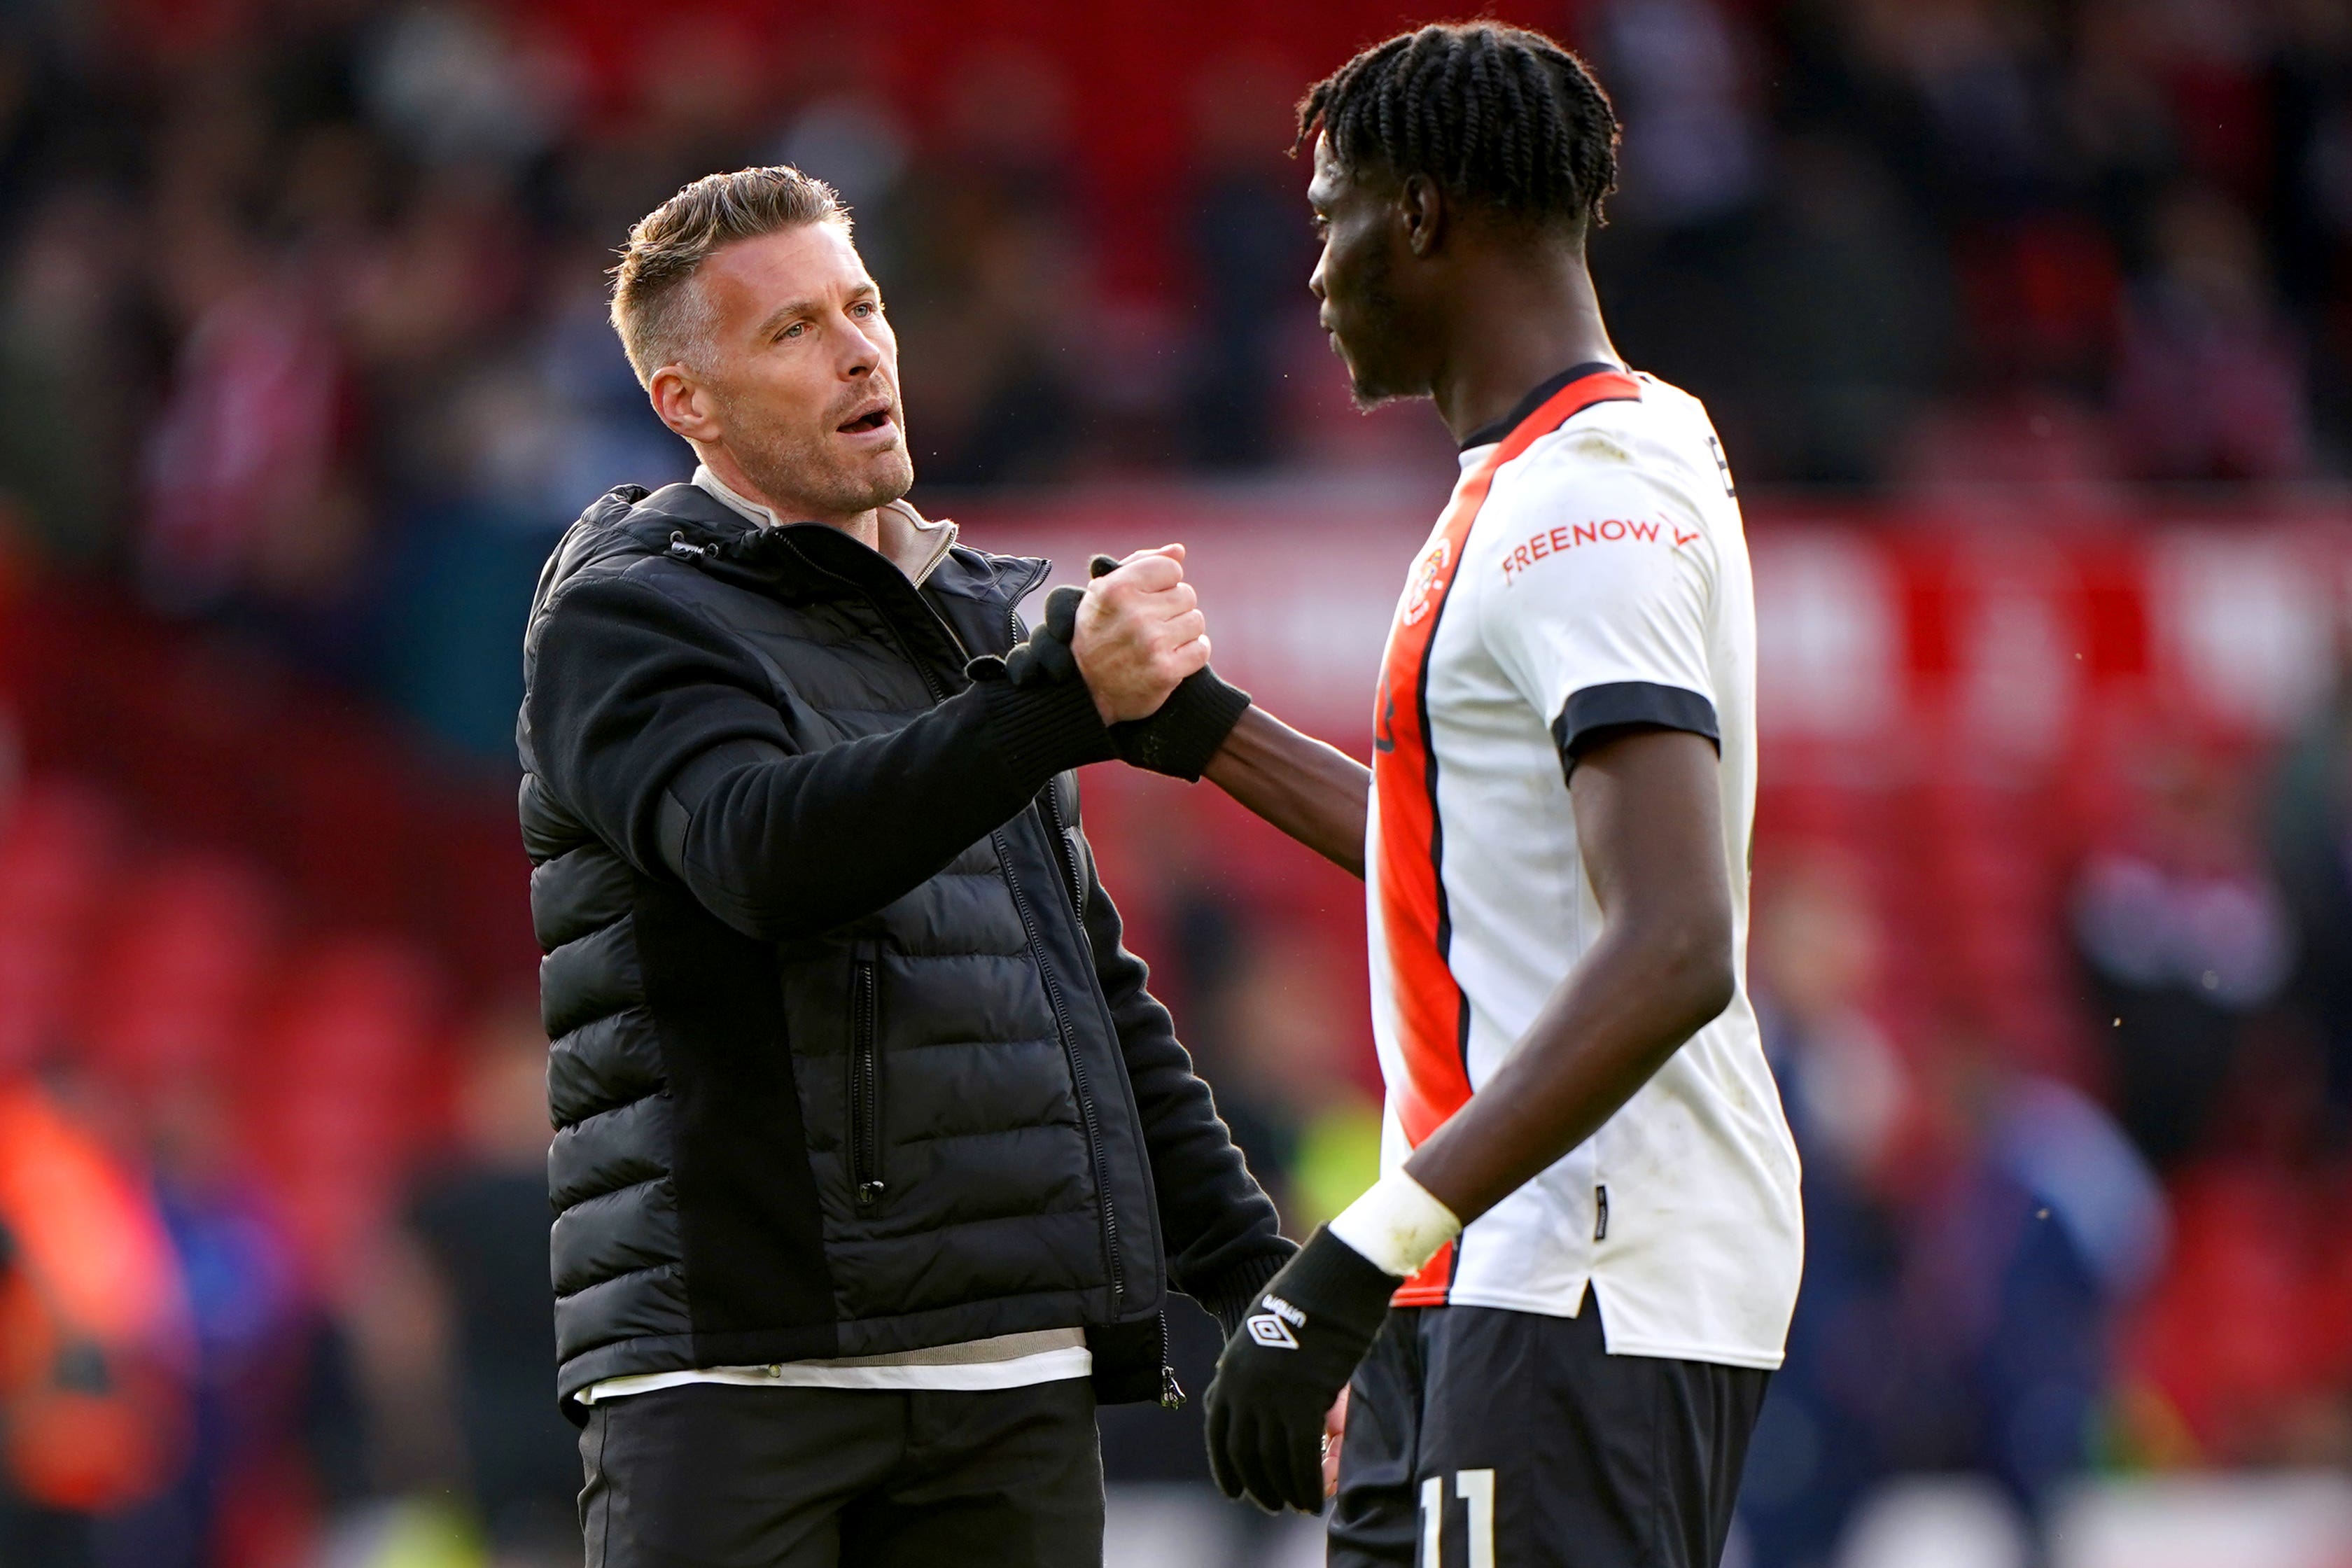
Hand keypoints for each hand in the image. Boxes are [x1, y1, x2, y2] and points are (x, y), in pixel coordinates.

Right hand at [1071, 544, 1209, 724]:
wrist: (1084, 691)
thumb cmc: (1097, 634)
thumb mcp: (1104, 592)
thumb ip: (1140, 564)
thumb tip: (1179, 550)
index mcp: (1116, 589)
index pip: (1171, 567)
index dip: (1164, 583)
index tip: (1148, 599)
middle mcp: (1133, 614)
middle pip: (1187, 595)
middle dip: (1173, 609)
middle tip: (1150, 625)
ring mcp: (1151, 643)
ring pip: (1196, 621)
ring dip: (1182, 632)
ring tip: (1158, 643)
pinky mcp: (1165, 671)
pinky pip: (1201, 649)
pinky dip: (1191, 654)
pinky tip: (1170, 658)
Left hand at [1204, 1227, 1398, 1514]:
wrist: (1328, 1281)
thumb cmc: (1303, 1302)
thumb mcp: (1263, 1338)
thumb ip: (1256, 1375)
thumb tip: (1259, 1404)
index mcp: (1229, 1373)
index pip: (1218, 1434)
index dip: (1225, 1467)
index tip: (1235, 1490)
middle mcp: (1242, 1390)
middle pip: (1244, 1454)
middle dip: (1258, 1485)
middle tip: (1271, 1503)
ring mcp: (1270, 1398)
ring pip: (1273, 1462)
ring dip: (1285, 1490)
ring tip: (1298, 1505)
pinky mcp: (1303, 1403)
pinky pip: (1302, 1459)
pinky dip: (1307, 1485)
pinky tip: (1315, 1499)